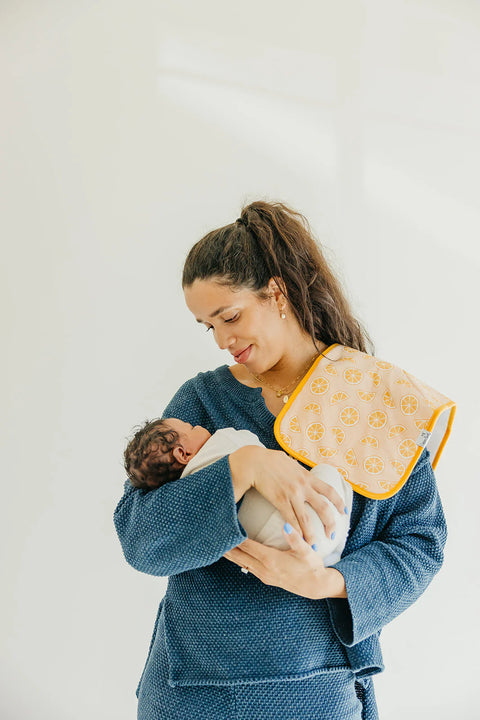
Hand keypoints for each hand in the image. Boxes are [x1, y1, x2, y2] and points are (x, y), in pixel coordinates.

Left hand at [223, 523, 346, 599]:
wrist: (316, 586)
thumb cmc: (312, 566)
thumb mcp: (306, 551)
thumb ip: (295, 538)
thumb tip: (286, 526)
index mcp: (271, 560)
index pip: (248, 547)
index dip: (237, 538)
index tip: (227, 528)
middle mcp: (264, 569)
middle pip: (240, 557)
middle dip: (228, 548)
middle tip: (215, 538)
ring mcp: (264, 575)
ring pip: (242, 564)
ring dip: (231, 555)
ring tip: (219, 547)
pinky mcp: (267, 578)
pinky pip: (249, 568)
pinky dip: (240, 561)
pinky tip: (236, 556)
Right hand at [229, 446, 346, 545]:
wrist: (254, 461)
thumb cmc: (269, 459)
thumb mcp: (289, 461)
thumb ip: (296, 468)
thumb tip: (298, 467)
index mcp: (307, 476)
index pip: (329, 491)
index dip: (339, 502)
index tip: (344, 512)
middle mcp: (304, 486)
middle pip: (324, 508)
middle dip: (330, 524)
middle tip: (332, 535)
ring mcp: (293, 494)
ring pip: (307, 519)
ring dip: (312, 534)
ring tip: (314, 546)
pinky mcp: (280, 500)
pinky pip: (291, 519)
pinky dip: (296, 531)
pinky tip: (298, 539)